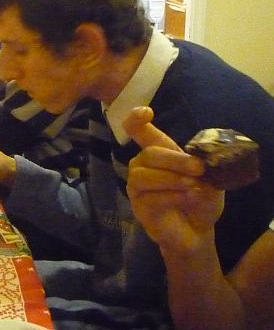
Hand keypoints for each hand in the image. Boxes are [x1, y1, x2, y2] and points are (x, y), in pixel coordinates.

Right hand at [124, 106, 222, 255]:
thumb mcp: (207, 177)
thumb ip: (200, 164)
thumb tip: (198, 160)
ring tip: (193, 186)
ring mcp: (137, 187)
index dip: (137, 119)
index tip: (146, 112)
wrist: (197, 231)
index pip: (139, 131)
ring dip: (173, 179)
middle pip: (150, 154)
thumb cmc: (199, 199)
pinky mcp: (139, 207)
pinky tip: (188, 198)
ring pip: (145, 175)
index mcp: (157, 153)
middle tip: (199, 168)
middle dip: (176, 160)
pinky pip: (150, 197)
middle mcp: (141, 166)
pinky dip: (172, 196)